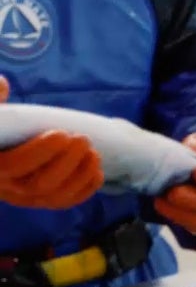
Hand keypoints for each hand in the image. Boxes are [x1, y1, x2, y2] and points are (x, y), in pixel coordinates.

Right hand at [0, 76, 104, 210]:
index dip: (40, 152)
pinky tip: (96, 171)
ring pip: (55, 196)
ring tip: (93, 152)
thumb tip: (2, 84)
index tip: (62, 134)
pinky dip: (84, 190)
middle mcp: (5, 186)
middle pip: (39, 185)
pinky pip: (64, 202)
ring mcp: (23, 196)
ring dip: (79, 175)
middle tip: (83, 140)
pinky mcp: (40, 200)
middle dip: (67, 163)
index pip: (13, 166)